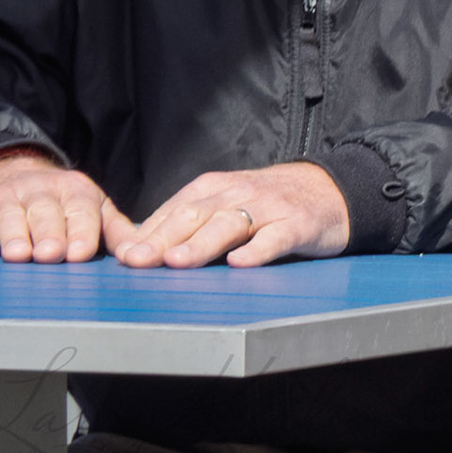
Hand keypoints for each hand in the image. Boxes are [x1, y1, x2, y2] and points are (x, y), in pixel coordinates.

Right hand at [0, 150, 132, 263]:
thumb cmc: (61, 204)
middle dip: (50, 234)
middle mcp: (41, 193)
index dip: (82, 232)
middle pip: (46, 214)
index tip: (82, 253)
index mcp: (75, 192)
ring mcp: (8, 200)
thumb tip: (143, 253)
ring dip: (15, 237)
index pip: (81, 211)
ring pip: (12, 218)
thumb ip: (114, 230)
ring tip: (20, 256)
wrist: (12, 175)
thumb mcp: (92, 208)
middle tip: (52, 254)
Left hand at [115, 163, 350, 268]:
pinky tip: (241, 263)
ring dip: (201, 243)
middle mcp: (238, 194)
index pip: (174, 211)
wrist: (330, 189)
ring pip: (230, 225)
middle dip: (163, 239)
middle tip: (137, 260)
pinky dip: (258, 250)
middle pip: (195, 216)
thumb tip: (136, 248)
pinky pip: (276, 237)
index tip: (122, 257)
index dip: (147, 234)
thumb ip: (187, 223)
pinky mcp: (299, 223)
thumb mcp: (225, 204)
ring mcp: (269, 208)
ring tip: (178, 261)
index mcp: (214, 189)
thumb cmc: (268, 204)